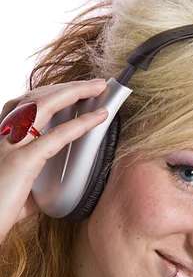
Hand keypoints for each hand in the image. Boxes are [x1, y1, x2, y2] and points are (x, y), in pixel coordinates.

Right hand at [0, 79, 108, 241]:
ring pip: (44, 104)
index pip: (25, 105)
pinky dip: (81, 124)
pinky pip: (57, 136)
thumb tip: (46, 193)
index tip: (72, 90)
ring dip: (75, 91)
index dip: (50, 93)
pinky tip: (99, 117)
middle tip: (94, 83)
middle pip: (36, 96)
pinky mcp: (23, 161)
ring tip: (99, 87)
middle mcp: (3, 135)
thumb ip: (32, 187)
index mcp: (1, 139)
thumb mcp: (17, 193)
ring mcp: (10, 145)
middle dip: (67, 86)